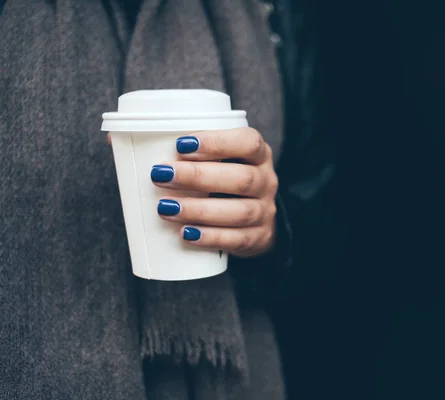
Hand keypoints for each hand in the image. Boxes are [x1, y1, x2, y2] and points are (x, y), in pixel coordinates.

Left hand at [150, 128, 278, 257]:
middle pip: (242, 178)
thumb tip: (116, 140)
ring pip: (240, 211)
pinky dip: (211, 237)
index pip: (248, 142)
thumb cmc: (223, 181)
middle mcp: (266, 181)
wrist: (253, 220)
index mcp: (258, 154)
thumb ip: (178, 150)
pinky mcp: (260, 238)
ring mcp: (265, 211)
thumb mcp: (215, 160)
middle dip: (198, 177)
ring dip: (199, 209)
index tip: (180, 145)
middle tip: (161, 175)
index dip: (218, 142)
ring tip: (165, 208)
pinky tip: (187, 233)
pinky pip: (239, 239)